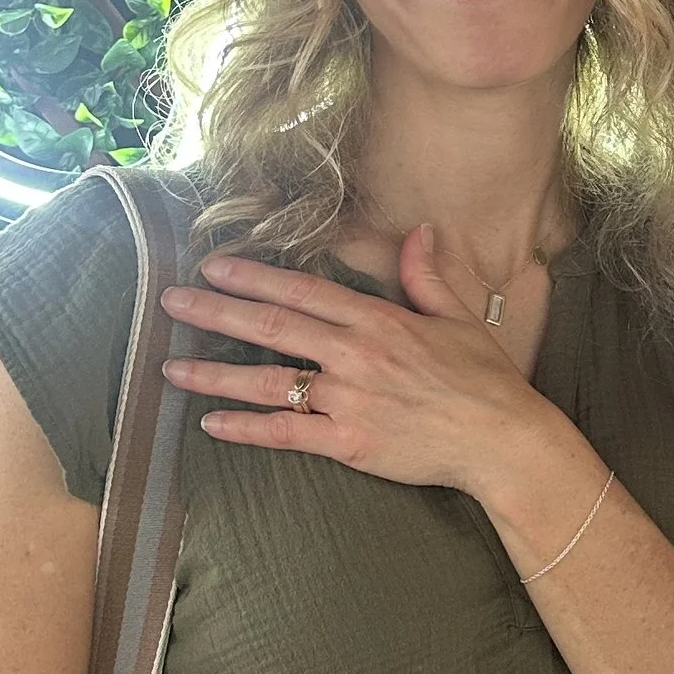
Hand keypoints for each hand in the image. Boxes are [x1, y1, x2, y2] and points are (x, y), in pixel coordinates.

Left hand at [161, 227, 546, 494]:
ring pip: (268, 383)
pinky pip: (286, 434)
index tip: (215, 266)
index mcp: (378, 321)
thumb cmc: (484, 379)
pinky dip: (246, 429)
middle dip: (215, 313)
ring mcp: (349, 400)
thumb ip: (426, 276)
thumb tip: (419, 232)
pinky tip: (211, 423)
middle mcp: (356, 355)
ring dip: (214, 375)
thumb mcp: (458, 317)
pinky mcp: (349, 442)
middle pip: (272, 328)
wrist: (502, 439)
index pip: (303, 292)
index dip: (254, 277)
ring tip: (170, 369)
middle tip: (171, 302)